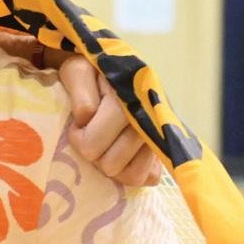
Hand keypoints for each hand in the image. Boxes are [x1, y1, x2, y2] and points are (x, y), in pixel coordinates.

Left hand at [58, 56, 162, 186]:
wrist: (117, 66)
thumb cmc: (94, 70)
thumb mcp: (78, 70)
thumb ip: (80, 91)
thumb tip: (87, 118)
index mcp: (127, 98)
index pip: (92, 144)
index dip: (78, 138)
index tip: (77, 125)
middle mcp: (150, 118)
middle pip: (111, 164)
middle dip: (94, 153)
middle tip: (91, 135)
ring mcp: (161, 134)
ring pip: (132, 175)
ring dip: (113, 165)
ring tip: (106, 145)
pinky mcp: (166, 146)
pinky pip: (151, 176)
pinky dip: (134, 170)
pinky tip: (123, 155)